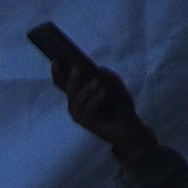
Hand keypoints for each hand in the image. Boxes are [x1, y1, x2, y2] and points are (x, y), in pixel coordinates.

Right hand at [33, 33, 154, 154]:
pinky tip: (103, 91)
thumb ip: (109, 77)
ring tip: (97, 81)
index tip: (56, 58)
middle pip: (67, 89)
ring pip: (77, 99)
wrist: (131, 129)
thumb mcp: (116, 88)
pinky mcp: (86, 124)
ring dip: (87, 89)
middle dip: (72, 78)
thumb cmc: (121, 107)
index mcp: (77, 94)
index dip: (57, 71)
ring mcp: (78, 115)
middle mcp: (74, 104)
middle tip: (77, 67)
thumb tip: (99, 69)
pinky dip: (96, 99)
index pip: (61, 82)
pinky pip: (88, 110)